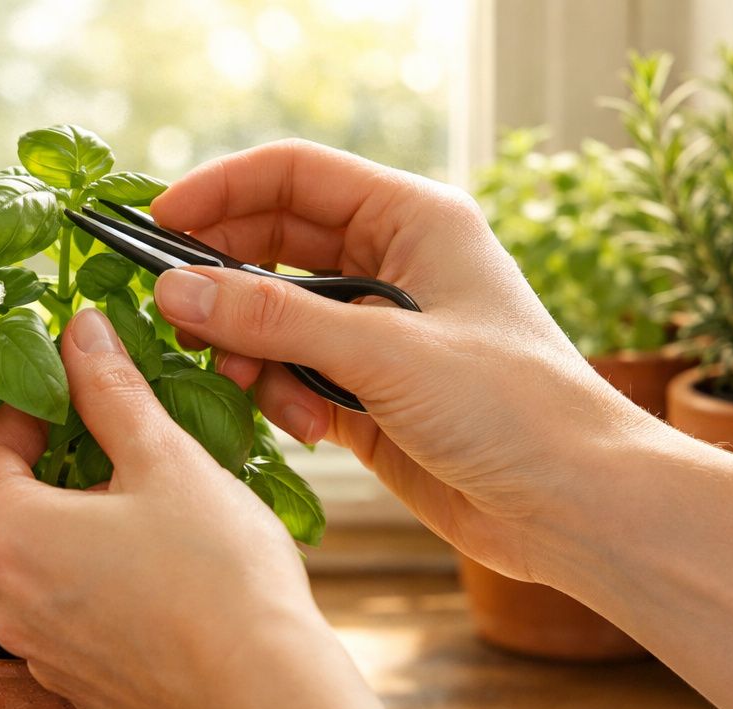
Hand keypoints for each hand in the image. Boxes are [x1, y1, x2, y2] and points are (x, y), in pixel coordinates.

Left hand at [0, 308, 369, 708]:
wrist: (265, 701)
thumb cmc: (218, 578)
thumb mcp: (166, 460)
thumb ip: (111, 390)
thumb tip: (80, 331)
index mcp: (11, 536)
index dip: (18, 413)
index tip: (66, 395)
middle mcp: (7, 604)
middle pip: (9, 512)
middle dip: (56, 470)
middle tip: (120, 446)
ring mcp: (41, 654)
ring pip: (42, 568)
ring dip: (80, 530)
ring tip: (152, 512)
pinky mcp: (80, 688)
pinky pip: (72, 618)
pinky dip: (100, 586)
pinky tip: (161, 576)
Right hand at [148, 139, 661, 580]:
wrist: (574, 506)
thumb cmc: (513, 408)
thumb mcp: (385, 352)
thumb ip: (275, 319)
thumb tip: (176, 291)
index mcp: (413, 221)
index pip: (293, 177)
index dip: (220, 192)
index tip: (157, 226)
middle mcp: (391, 266)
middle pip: (272, 246)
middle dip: (224, 283)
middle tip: (178, 318)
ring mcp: (377, 332)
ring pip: (273, 318)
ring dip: (252, 352)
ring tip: (254, 386)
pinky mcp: (366, 393)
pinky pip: (292, 375)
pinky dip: (282, 397)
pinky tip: (313, 431)